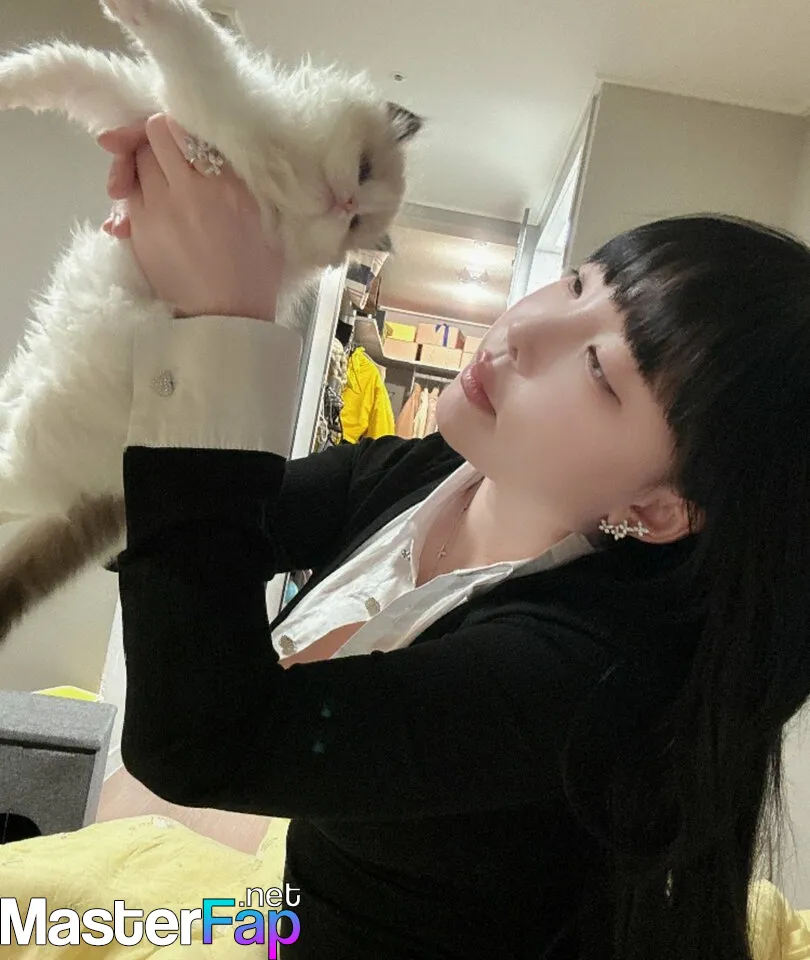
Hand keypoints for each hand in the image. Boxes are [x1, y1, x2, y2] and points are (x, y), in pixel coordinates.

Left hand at [97, 114, 284, 321]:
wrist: (227, 318)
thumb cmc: (254, 275)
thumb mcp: (262, 219)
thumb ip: (238, 181)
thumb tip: (214, 153)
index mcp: (226, 182)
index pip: (185, 127)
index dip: (178, 129)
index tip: (182, 143)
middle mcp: (188, 187)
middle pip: (152, 135)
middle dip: (153, 141)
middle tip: (164, 158)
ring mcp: (158, 208)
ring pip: (134, 162)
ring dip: (141, 168)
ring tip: (157, 186)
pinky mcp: (139, 230)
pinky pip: (125, 196)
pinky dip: (133, 196)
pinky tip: (149, 210)